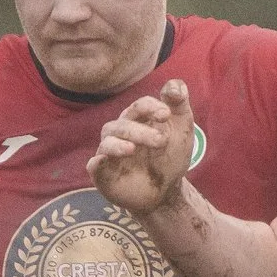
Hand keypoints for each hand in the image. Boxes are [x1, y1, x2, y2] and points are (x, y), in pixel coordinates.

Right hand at [89, 79, 195, 213]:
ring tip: (132, 149)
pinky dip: (97, 162)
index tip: (166, 115)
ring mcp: (110, 153)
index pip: (139, 106)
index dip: (151, 107)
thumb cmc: (171, 157)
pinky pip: (94, 165)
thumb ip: (179, 105)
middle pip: (124, 125)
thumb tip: (174, 85)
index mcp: (138, 119)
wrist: (167, 192)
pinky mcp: (104, 174)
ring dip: (119, 144)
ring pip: (108, 142)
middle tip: (161, 141)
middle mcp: (120, 133)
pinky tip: (102, 160)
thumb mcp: (182, 130)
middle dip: (141, 131)